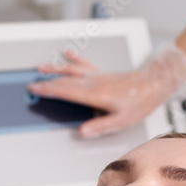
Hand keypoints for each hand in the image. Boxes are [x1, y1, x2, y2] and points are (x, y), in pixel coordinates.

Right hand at [28, 44, 185, 138]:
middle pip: (65, 81)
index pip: (66, 92)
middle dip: (46, 82)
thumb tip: (82, 132)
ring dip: (56, 69)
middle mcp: (94, 82)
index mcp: (95, 94)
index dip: (49, 90)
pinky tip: (68, 53)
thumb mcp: (120, 122)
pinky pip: (85, 64)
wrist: (153, 85)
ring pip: (72, 70)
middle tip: (32, 83)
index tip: (36, 89)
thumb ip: (99, 126)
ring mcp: (98, 76)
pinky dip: (75, 59)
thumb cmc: (139, 103)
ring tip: (42, 67)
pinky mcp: (103, 73)